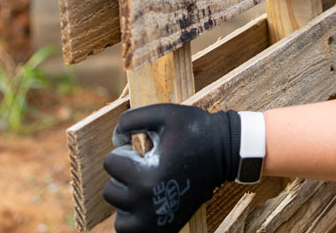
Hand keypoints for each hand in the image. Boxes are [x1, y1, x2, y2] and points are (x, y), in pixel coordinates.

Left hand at [103, 103, 239, 232]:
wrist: (225, 152)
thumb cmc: (195, 129)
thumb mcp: (164, 113)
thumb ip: (131, 118)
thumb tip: (114, 139)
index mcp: (147, 177)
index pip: (110, 163)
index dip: (125, 151)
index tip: (144, 150)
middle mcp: (148, 205)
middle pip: (110, 191)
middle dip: (124, 175)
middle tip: (146, 166)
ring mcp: (156, 222)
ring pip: (119, 219)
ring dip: (127, 201)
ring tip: (146, 185)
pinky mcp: (165, 230)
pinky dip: (134, 221)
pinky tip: (147, 203)